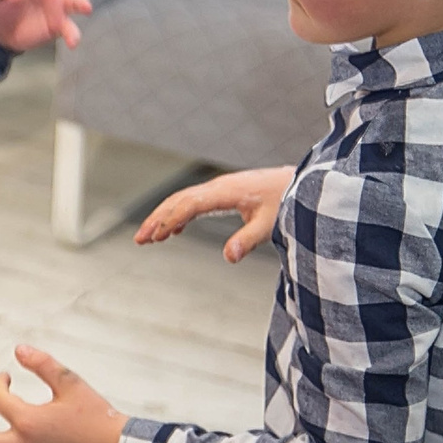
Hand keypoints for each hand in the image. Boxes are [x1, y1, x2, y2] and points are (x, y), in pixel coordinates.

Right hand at [134, 166, 294, 263]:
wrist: (302, 184)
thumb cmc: (288, 202)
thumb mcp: (270, 224)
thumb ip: (248, 239)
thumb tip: (228, 257)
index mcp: (226, 191)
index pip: (190, 204)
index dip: (171, 220)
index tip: (157, 237)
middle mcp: (219, 186)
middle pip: (179, 200)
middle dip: (158, 219)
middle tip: (140, 240)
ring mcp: (220, 188)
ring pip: (183, 200)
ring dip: (164, 217)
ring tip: (149, 238)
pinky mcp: (224, 192)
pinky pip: (194, 201)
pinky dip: (180, 215)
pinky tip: (176, 231)